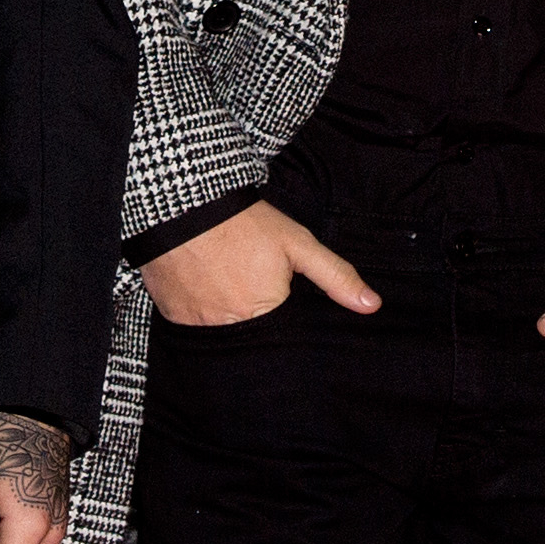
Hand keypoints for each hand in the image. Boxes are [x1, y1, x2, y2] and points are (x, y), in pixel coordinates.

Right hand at [140, 201, 380, 327]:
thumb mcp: (297, 244)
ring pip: (221, 336)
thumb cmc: (245, 223)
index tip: (277, 300)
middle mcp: (230, 327)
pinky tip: (205, 289)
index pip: (283, 339)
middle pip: (251, 340)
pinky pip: (192, 326)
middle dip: (256, 322)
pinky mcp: (172, 317)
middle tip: (248, 288)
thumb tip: (372, 305)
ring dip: (226, 318)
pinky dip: (200, 313)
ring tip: (226, 286)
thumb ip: (335, 277)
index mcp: (265, 313)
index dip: (284, 320)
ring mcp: (198, 324)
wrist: (183, 204)